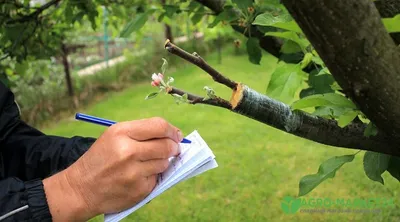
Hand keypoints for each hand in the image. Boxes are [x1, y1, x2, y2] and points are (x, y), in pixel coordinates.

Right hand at [43, 117, 181, 220]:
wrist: (80, 189)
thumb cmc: (100, 159)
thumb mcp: (114, 136)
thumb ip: (141, 132)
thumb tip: (173, 134)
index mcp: (121, 133)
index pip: (159, 126)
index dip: (172, 130)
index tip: (176, 134)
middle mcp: (128, 151)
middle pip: (166, 145)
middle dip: (173, 146)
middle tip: (173, 148)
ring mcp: (134, 172)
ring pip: (164, 162)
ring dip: (162, 162)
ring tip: (147, 163)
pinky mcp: (139, 189)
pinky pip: (157, 178)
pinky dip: (152, 176)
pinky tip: (139, 176)